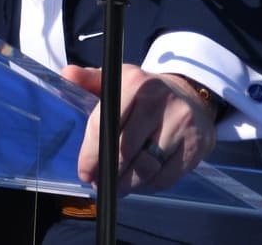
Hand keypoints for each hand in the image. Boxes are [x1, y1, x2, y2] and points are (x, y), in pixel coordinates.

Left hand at [63, 65, 216, 195]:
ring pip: (145, 168)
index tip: (85, 170)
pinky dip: (148, 186)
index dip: (91, 153)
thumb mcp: (119, 79)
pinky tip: (139, 182)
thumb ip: (90, 79)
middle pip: (124, 150)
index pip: (106, 124)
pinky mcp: (194, 146)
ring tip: (116, 185)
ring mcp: (180, 124)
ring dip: (126, 183)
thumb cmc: (145, 93)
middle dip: (107, 172)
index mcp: (135, 82)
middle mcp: (159, 101)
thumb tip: (67, 74)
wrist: (191, 96)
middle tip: (98, 181)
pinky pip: (165, 177)